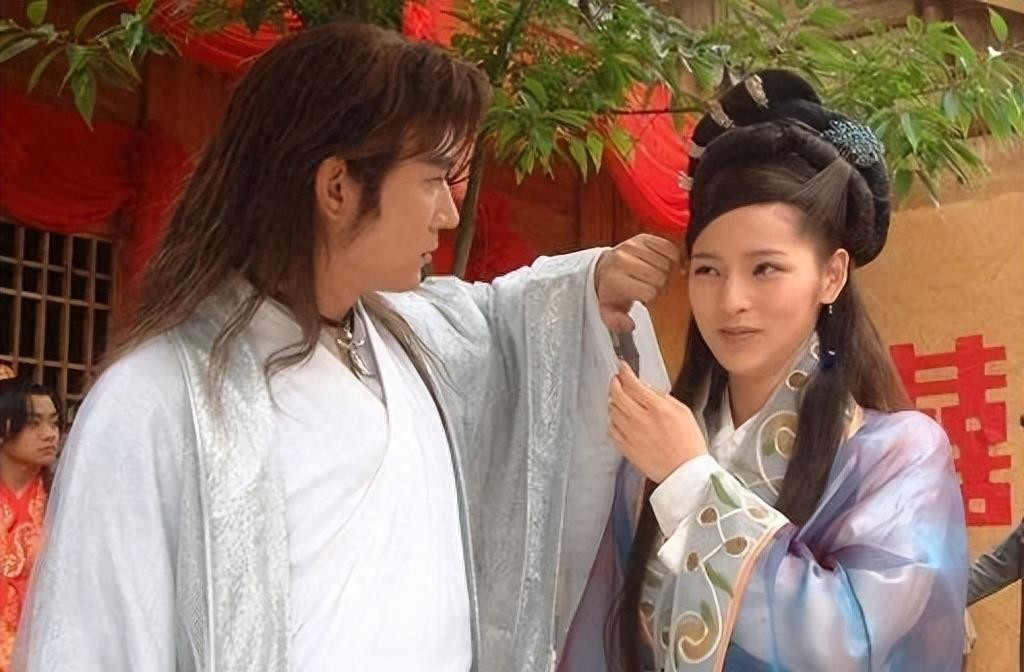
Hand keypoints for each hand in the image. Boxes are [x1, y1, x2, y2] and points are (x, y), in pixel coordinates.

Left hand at [595, 234, 677, 331]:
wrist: (605, 267)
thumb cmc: (612, 290)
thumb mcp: (609, 311)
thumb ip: (616, 322)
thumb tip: (630, 325)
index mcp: (615, 279)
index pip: (649, 291)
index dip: (653, 297)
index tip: (648, 297)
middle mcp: (622, 260)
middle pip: (659, 276)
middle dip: (661, 285)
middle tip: (655, 286)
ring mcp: (632, 246)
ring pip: (666, 262)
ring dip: (667, 271)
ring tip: (658, 275)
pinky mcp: (643, 237)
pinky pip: (668, 247)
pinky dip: (672, 256)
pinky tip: (666, 263)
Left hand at [609, 361, 706, 482]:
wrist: (685, 472)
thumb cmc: (688, 443)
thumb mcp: (682, 411)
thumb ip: (661, 396)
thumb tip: (644, 385)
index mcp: (657, 408)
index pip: (632, 383)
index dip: (624, 372)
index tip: (622, 367)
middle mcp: (640, 419)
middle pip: (616, 394)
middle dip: (614, 383)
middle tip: (617, 380)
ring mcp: (630, 434)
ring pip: (612, 411)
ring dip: (614, 402)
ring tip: (621, 400)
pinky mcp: (625, 447)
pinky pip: (611, 429)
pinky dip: (614, 421)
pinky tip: (621, 420)